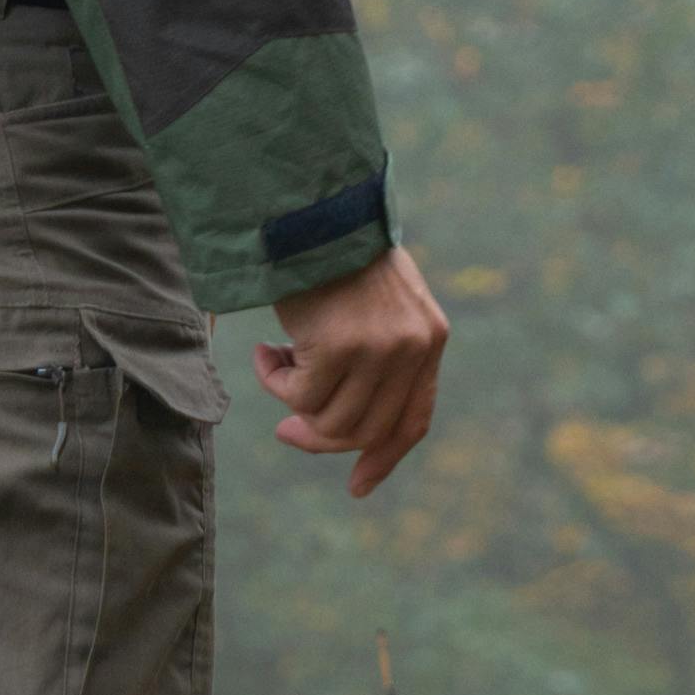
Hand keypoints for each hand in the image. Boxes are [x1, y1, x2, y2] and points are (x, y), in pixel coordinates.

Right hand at [252, 234, 449, 501]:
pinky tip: (264, 349)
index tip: (357, 486)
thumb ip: (379, 355)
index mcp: (429, 337)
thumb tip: (342, 429)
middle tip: (285, 431)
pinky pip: (299, 397)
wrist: (313, 207)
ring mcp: (379, 350)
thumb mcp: (378, 303)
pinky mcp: (340, 347)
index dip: (384, 457)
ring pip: (329, 420)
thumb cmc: (336, 251)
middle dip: (321, 439)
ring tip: (275, 362)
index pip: (414, 419)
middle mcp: (413, 348)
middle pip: (367, 430)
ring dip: (293, 401)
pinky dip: (274, 380)